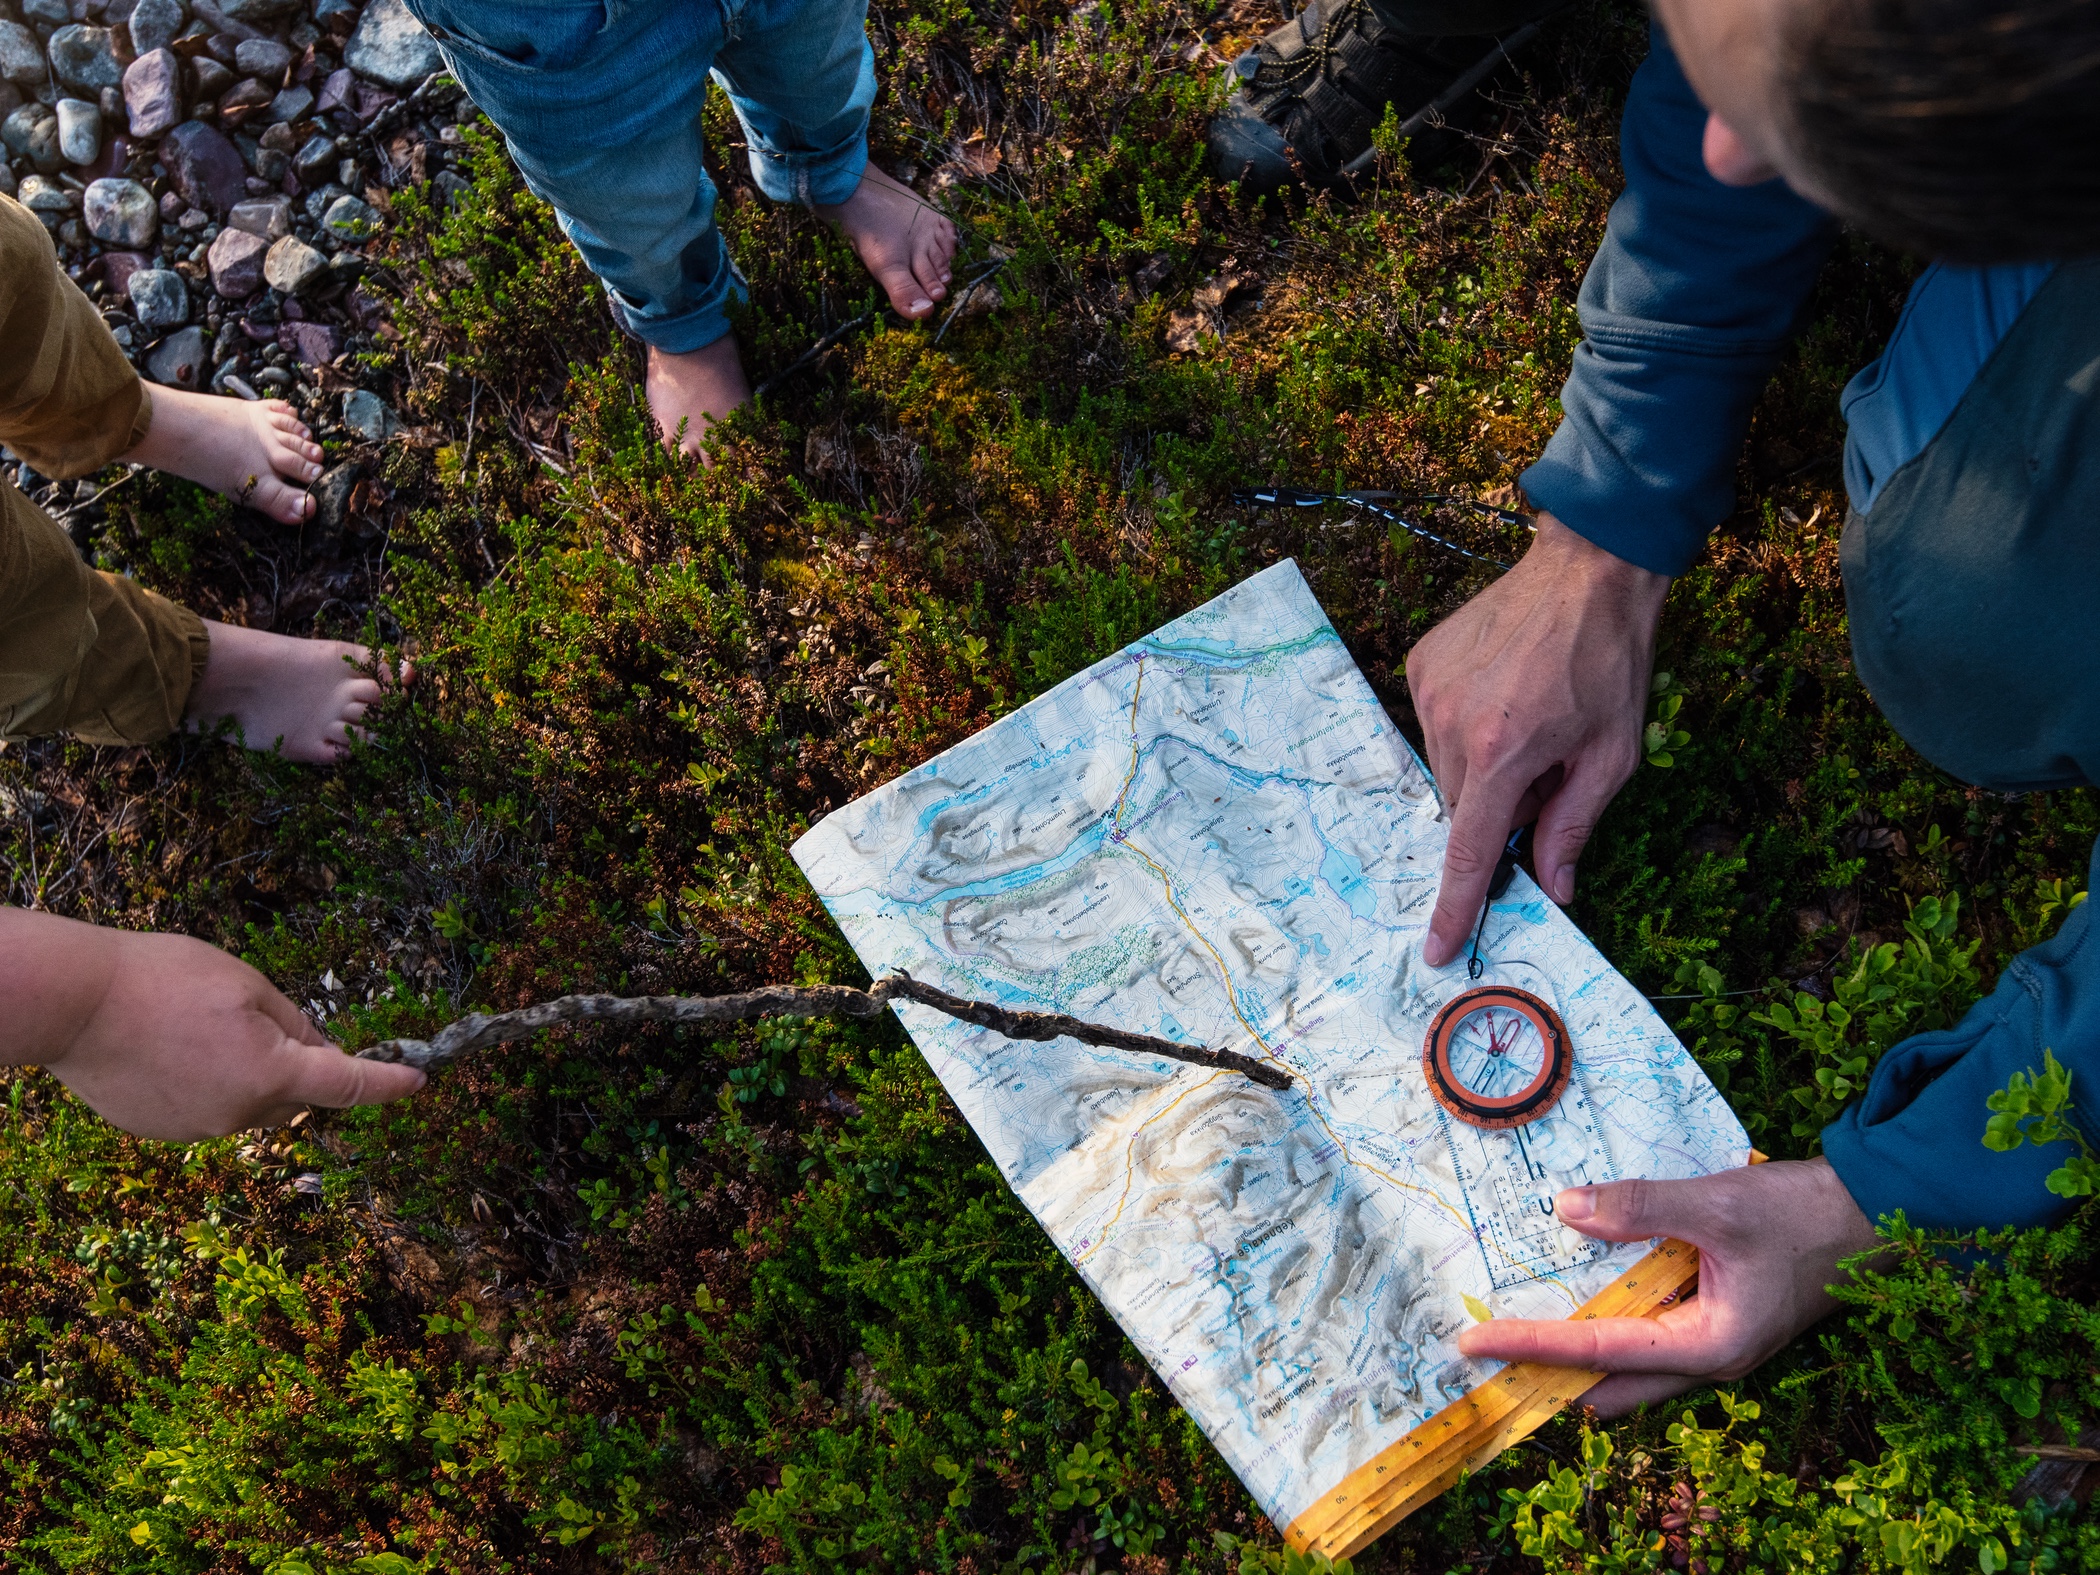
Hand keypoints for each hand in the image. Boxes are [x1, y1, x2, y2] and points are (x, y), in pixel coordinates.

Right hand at [0, 910, 424, 1139]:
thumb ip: (293, 1023)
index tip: (418, 1080)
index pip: (350, 1085)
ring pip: (250, 1103)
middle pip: (297, 1096)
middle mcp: (239, 1113)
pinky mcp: (161, 1129)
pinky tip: (175, 1048)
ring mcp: (198, 1128)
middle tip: (267, 1019)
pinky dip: (208, 1082)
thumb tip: (319, 1051)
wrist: (71, 1005)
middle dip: (301, 1066)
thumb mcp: (247, 985)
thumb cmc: (162, 980)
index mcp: (272, 1073)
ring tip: (202, 1024)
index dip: (389, 1082)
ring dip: (250, 1074)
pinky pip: (208, 1107)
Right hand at [1405, 513, 1670, 966]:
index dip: (1455, 905)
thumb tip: (1555, 890)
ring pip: (1447, 766)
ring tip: (1529, 716)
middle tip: (1548, 763)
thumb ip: (1573, 826)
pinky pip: (1436, 722)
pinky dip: (1467, 724)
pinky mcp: (1422, 663)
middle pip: (1464, 804)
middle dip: (1501, 802)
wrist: (1589, 569)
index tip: (1436, 948)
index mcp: (1504, 752)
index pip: (1469, 849)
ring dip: (1484, 762)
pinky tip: (1506, 690)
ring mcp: (1430, 689)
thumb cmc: (1611, 661)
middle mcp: (1452, 723)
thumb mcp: (1612, 755)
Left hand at [1457, 1158, 1881, 1415]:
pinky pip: (1648, 1334)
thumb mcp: (1717, 1204)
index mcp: (1709, 1346)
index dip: (1531, 1346)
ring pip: (1627, 1365)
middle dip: (1545, 1372)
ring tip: (1512, 1326)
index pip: (1597, 1353)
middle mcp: (1708, 1359)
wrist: (1873, 1214)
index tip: (1474, 1340)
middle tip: (1483, 1350)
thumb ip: (1640, 1208)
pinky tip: (1576, 1293)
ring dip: (1575, 1351)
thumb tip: (1565, 1210)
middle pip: (1607, 1382)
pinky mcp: (1716, 1319)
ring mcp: (1713, 1343)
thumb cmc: (1802, 1214)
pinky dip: (1607, 1322)